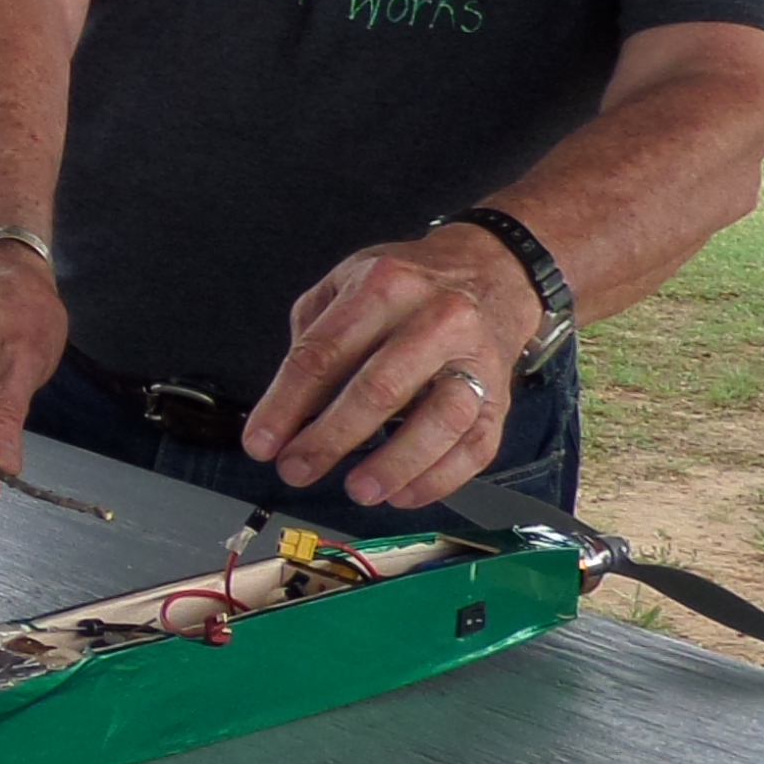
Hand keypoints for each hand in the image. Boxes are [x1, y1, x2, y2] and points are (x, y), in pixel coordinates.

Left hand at [241, 230, 536, 512]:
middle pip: (380, 388)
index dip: (286, 403)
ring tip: (357, 490)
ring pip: (440, 419)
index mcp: (386, 285)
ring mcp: (475, 358)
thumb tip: (287, 407)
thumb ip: (313, 335)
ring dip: (394, 464)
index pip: (325, 352)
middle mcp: (437, 318)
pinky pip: (476, 444)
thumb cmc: (409, 283)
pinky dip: (440, 478)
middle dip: (330, 439)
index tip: (261, 442)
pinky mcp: (502, 394)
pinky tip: (403, 494)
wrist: (493, 269)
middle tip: (296, 469)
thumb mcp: (347, 280)